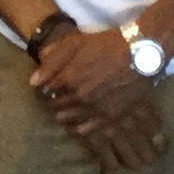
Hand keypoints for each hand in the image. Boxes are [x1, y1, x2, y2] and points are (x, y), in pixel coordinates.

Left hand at [30, 29, 167, 169]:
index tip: (47, 89)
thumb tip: (34, 82)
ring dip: (64, 116)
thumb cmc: (104, 45)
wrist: (138, 54)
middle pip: (55, 108)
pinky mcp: (109, 118)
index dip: (44, 91)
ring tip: (67, 111)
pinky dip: (78, 128)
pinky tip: (77, 124)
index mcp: (67, 80)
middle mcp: (78, 98)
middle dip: (54, 103)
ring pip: (68, 121)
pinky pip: (86, 130)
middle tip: (57, 99)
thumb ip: (51, 62)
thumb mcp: (74, 43)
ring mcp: (94, 110)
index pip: (45, 92)